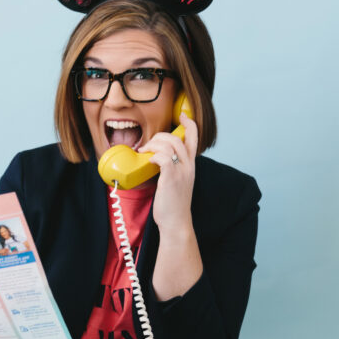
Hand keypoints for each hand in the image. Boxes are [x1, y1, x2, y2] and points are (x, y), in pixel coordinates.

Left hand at [139, 112, 196, 236]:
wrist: (176, 223)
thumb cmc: (173, 205)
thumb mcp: (177, 183)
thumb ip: (172, 169)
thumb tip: (156, 160)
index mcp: (191, 165)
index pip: (194, 137)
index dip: (189, 122)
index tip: (182, 115)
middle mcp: (188, 166)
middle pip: (177, 137)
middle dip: (159, 136)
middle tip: (148, 145)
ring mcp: (181, 171)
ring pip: (169, 144)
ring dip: (153, 144)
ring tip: (144, 152)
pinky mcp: (171, 178)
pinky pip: (163, 157)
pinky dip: (153, 155)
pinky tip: (148, 161)